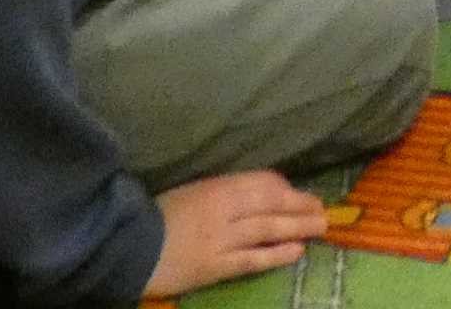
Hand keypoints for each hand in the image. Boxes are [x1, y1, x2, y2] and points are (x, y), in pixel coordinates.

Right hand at [148, 172, 330, 296]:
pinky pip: (253, 260)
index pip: (261, 183)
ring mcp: (222, 240)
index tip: (299, 193)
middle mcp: (224, 210)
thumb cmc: (158, 215)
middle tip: (322, 209)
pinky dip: (277, 256)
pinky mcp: (216, 267)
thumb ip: (222, 192)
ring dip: (298, 227)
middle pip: (271, 205)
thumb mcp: (192, 191)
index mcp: (216, 187)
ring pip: (268, 230)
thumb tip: (254, 195)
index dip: (285, 188)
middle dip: (300, 206)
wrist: (127, 247)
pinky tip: (296, 252)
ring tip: (320, 227)